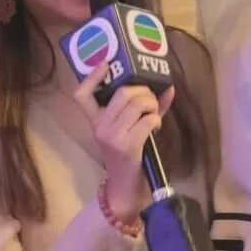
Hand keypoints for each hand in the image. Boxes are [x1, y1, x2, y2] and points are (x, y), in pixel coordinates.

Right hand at [72, 63, 175, 223]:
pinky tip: (155, 127)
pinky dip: (156, 119)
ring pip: (136, 104)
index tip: (105, 63)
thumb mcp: (130, 129)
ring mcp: (112, 136)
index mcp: (95, 120)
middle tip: (150, 101)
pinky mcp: (127, 145)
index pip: (81, 95)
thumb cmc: (128, 154)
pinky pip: (148, 120)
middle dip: (143, 91)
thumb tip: (169, 88)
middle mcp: (100, 126)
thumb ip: (147, 108)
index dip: (91, 77)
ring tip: (154, 113)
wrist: (125, 187)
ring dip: (152, 105)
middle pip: (122, 93)